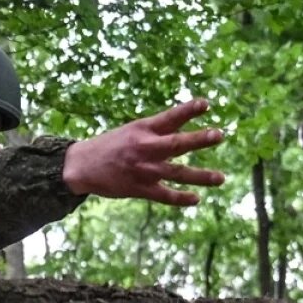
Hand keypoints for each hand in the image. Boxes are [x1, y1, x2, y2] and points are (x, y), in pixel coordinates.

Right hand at [61, 99, 225, 204]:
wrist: (82, 166)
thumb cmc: (111, 145)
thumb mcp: (132, 130)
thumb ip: (157, 130)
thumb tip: (185, 129)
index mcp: (143, 129)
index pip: (170, 117)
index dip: (188, 110)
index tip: (206, 103)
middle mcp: (145, 148)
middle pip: (177, 144)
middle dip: (199, 139)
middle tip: (220, 135)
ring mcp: (144, 170)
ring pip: (177, 173)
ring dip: (200, 176)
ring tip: (221, 178)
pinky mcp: (139, 189)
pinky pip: (165, 196)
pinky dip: (181, 198)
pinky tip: (196, 199)